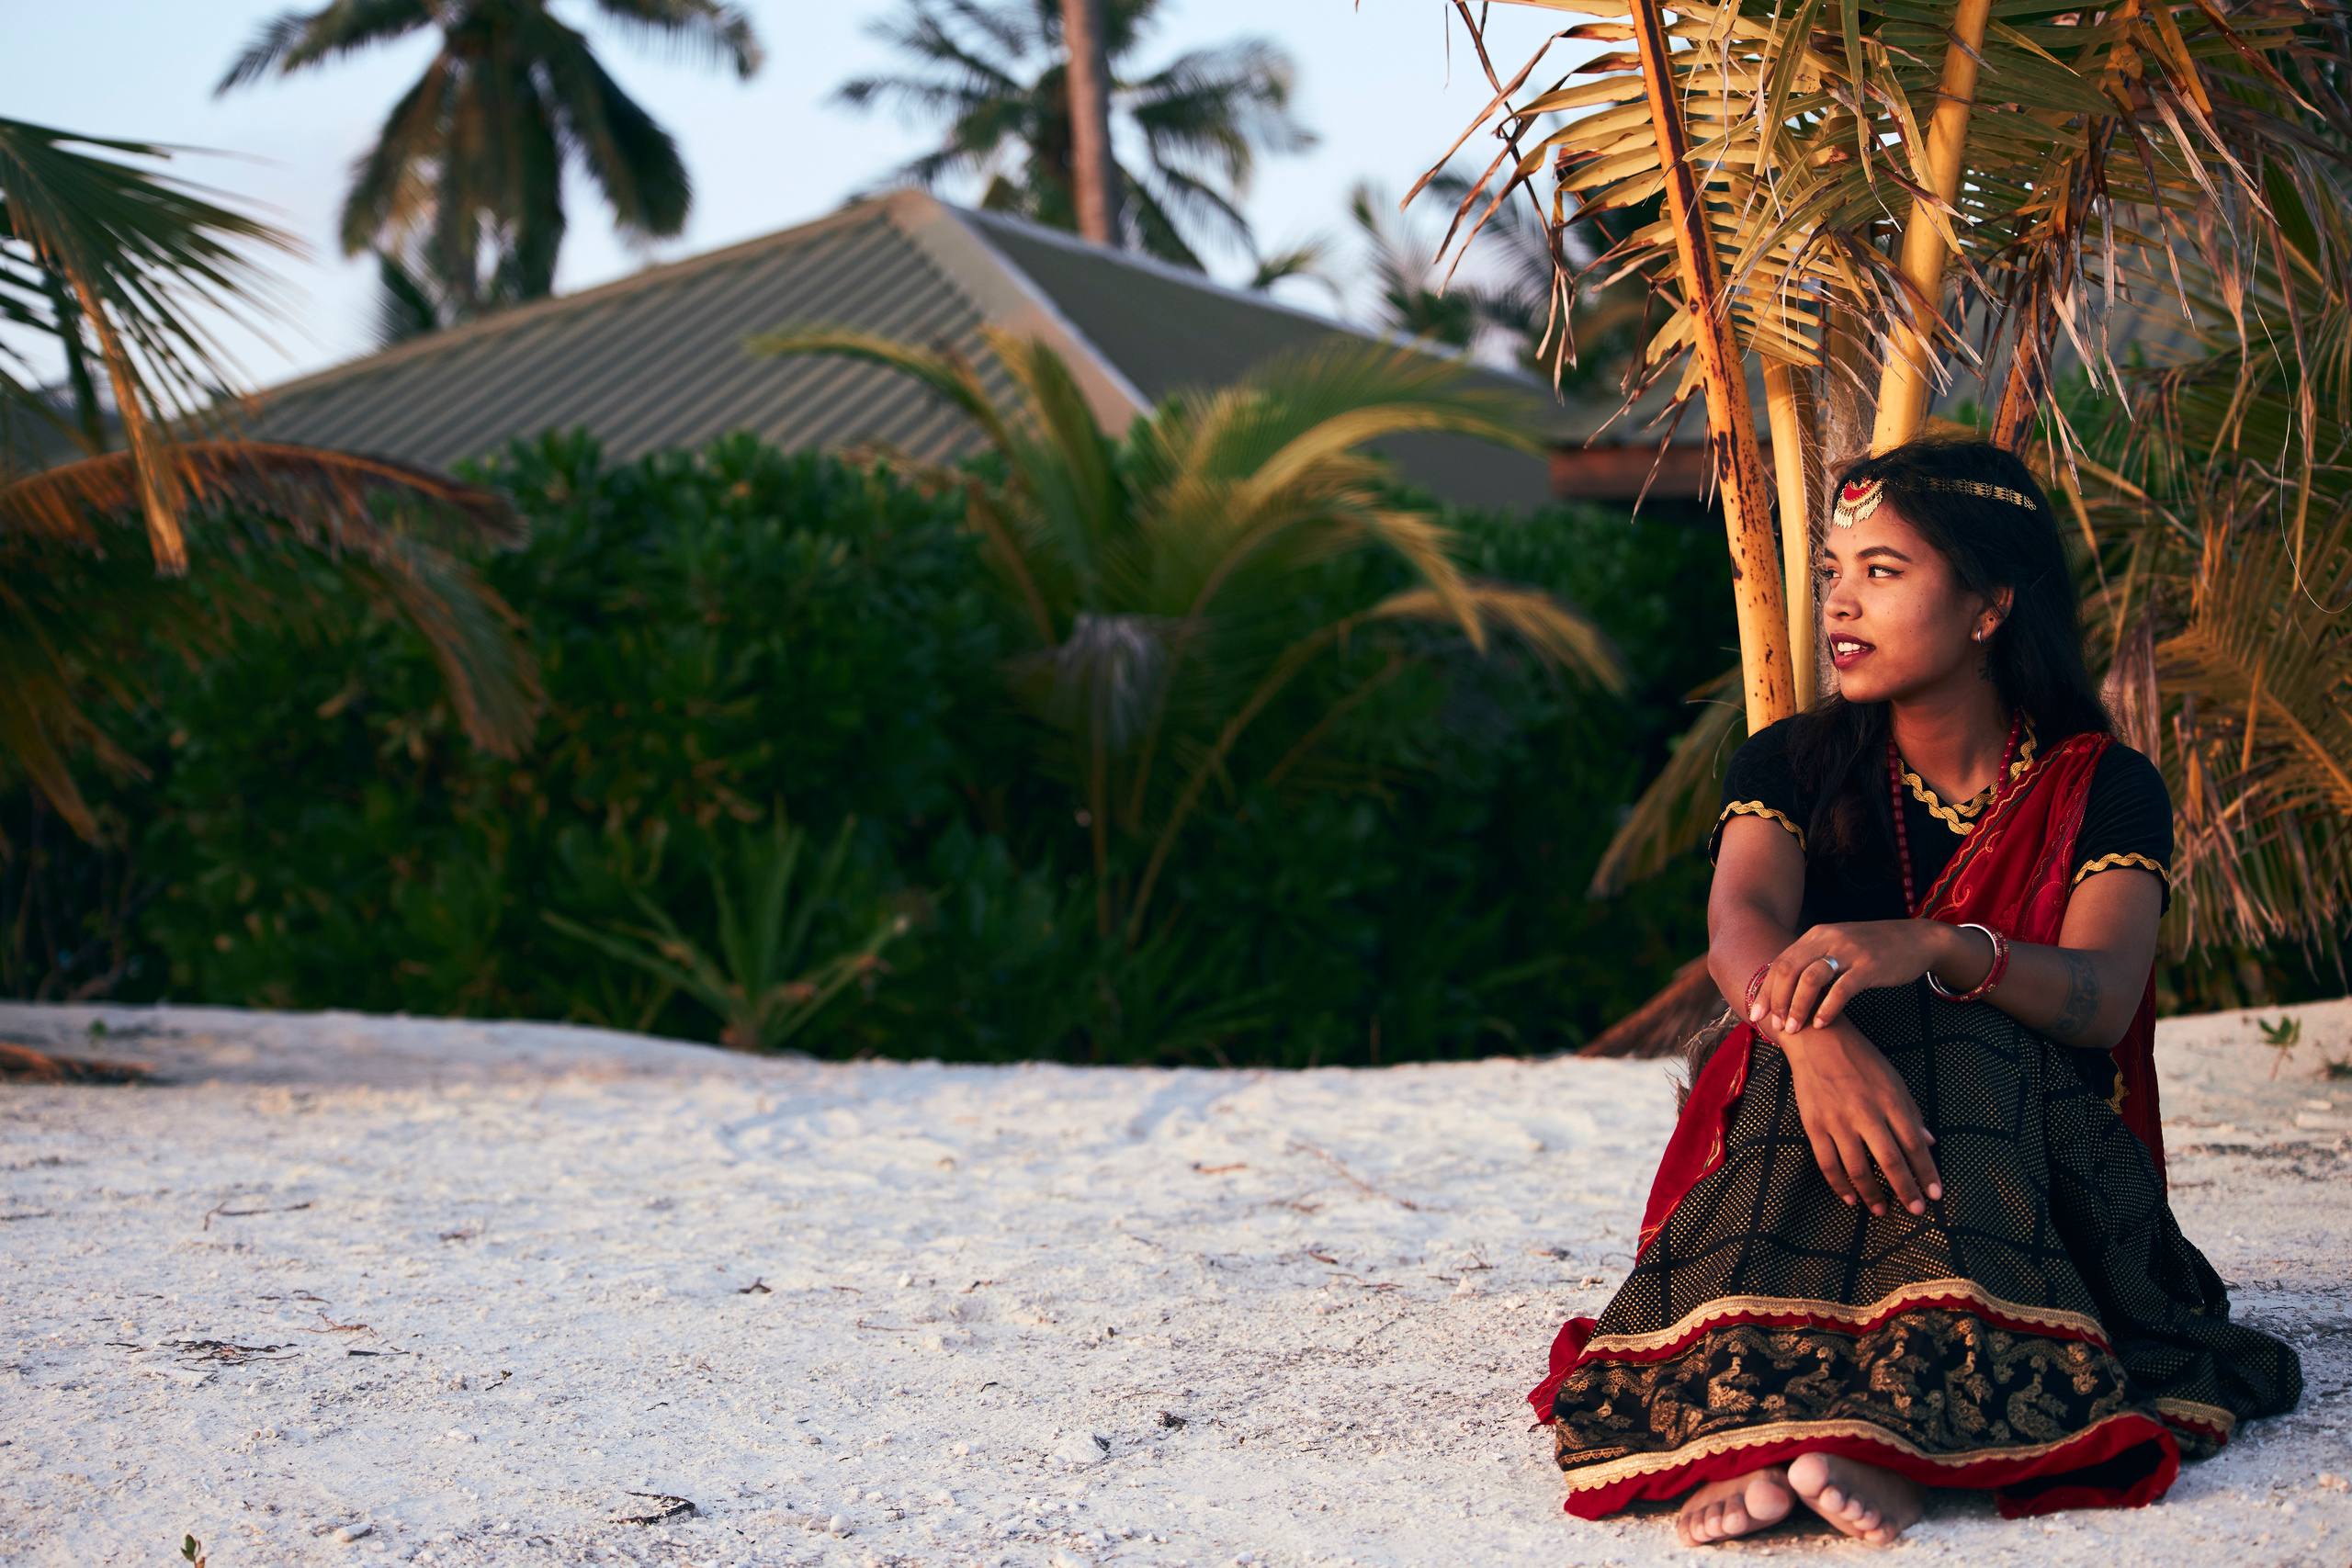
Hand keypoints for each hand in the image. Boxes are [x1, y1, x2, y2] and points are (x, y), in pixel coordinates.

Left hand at [1751, 920, 1987, 1033]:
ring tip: (1794, 1029)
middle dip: (1777, 1000)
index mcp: (1816, 935)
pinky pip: (1841, 989)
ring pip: (1810, 979)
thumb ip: (1814, 963)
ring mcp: (1848, 951)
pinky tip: (1821, 1024)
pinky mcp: (1869, 965)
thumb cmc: (1873, 950)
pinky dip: (1827, 1008)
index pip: (1780, 963)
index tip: (1756, 1014)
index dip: (1765, 990)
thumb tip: (1786, 992)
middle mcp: (1828, 939)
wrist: (1917, 939)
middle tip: (1775, 1026)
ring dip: (1798, 1006)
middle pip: (1788, 970)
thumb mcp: (1838, 948)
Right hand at [1774, 1019, 1943, 1216]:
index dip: (1927, 1172)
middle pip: (1890, 1160)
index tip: (1936, 1194)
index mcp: (1890, 1100)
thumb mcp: (1893, 1079)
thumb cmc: (1859, 1058)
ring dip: (1873, 1194)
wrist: (1816, 1038)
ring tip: (1882, 1211)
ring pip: (1858, 1167)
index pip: (1914, 1144)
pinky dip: (1839, 1185)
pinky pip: (1827, 1162)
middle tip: (1917, 1211)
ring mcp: (1837, 1120)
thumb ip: (1911, 1112)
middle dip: (1906, 1189)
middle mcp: (1865, 1112)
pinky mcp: (1814, 1124)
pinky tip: (1850, 1198)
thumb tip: (1930, 1142)